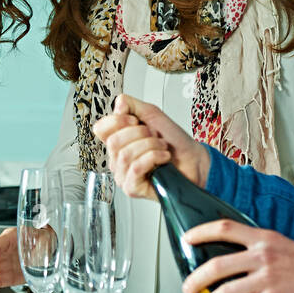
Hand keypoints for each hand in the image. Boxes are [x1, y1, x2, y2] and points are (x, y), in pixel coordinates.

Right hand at [91, 94, 209, 200]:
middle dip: (141, 134)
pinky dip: (154, 158)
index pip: (100, 129)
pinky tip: (163, 159)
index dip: (118, 121)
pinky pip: (135, 168)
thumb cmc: (174, 141)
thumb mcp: (152, 115)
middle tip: (154, 136)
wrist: (193, 160)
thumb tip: (118, 104)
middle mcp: (117, 158)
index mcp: (118, 140)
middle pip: (114, 141)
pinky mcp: (131, 188)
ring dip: (151, 146)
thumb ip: (132, 105)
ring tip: (162, 148)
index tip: (136, 121)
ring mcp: (122, 174)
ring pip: (126, 155)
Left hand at [178, 219, 293, 292]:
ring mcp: (268, 279)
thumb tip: (234, 260)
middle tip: (187, 289)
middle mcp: (263, 256)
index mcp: (263, 239)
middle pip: (217, 266)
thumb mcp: (283, 245)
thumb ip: (259, 248)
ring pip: (225, 292)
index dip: (202, 232)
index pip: (225, 228)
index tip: (187, 239)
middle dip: (195, 280)